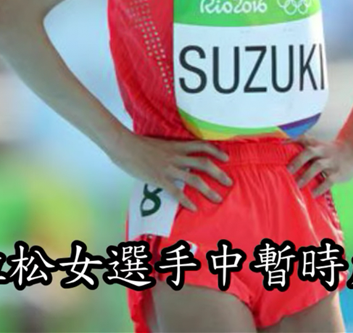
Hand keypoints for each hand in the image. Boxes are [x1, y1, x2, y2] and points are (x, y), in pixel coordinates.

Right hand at [108, 133, 232, 212]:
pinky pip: (176, 191)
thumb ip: (170, 150)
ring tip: (217, 198)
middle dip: (218, 173)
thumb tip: (176, 156)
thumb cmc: (138, 144)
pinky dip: (186, 200)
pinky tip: (193, 208)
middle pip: (203, 163)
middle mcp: (176, 156)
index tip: (226, 158)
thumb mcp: (159, 143)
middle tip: (228, 182)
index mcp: (177, 145)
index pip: (201, 146)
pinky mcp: (159, 179)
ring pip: (194, 179)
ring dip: (208, 190)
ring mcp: (169, 168)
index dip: (216, 151)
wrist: (124, 145)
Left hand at [285, 134, 352, 196]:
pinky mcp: (339, 173)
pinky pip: (329, 180)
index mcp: (316, 144)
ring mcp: (331, 162)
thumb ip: (303, 148)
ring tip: (297, 185)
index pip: (302, 138)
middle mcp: (323, 151)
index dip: (291, 140)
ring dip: (306, 175)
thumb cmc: (329, 151)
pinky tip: (313, 194)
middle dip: (297, 161)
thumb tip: (281, 151)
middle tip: (287, 171)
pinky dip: (320, 187)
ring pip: (318, 166)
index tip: (279, 145)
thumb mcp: (318, 146)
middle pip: (309, 152)